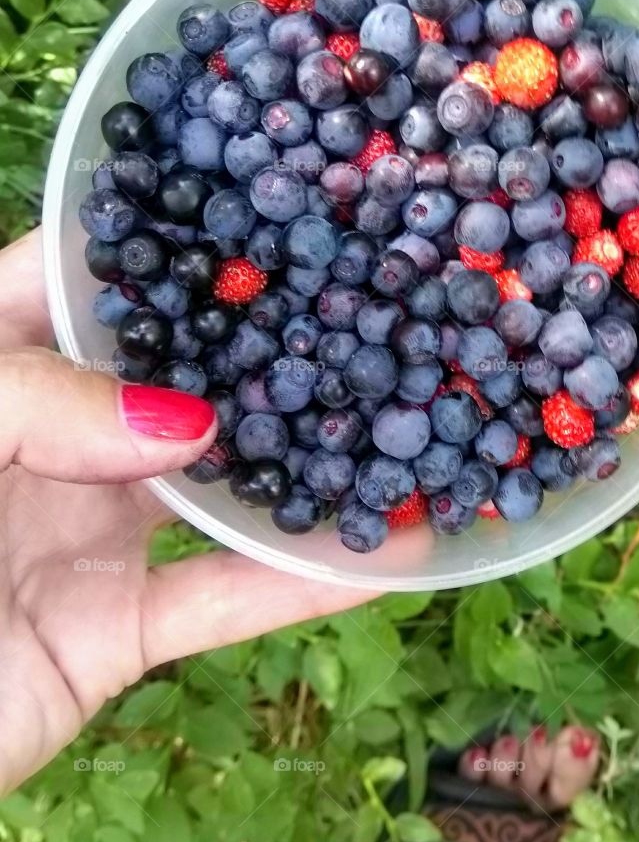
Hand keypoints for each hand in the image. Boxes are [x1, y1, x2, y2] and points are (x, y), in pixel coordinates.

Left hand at [0, 229, 375, 792]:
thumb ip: (32, 400)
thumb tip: (189, 424)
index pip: (70, 282)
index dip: (154, 242)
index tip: (256, 212)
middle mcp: (45, 442)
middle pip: (167, 380)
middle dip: (252, 346)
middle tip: (362, 306)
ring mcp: (85, 535)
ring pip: (214, 489)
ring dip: (302, 466)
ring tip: (399, 419)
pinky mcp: (114, 629)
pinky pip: (222, 598)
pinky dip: (302, 582)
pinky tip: (387, 552)